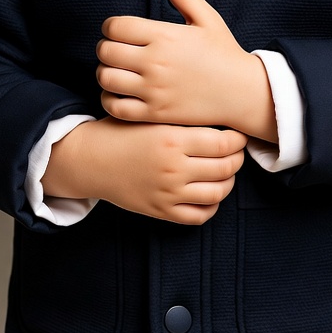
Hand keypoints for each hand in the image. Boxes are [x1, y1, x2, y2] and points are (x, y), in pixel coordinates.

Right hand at [44, 117, 246, 224]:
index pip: (223, 143)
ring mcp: (168, 193)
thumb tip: (221, 119)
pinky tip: (211, 191)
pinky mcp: (161, 211)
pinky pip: (199, 215)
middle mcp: (173, 168)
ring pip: (217, 192)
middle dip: (238, 158)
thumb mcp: (152, 117)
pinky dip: (212, 204)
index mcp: (172, 139)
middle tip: (237, 150)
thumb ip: (183, 119)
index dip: (238, 139)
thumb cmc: (124, 131)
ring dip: (229, 181)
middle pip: (225, 167)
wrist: (92, 159)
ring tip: (227, 170)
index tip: (238, 134)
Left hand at [97, 0, 277, 141]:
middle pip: (106, 51)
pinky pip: (116, 107)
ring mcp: (154, 90)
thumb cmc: (224, 52)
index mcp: (165, 36)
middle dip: (105, 47)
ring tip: (115, 70)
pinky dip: (109, 99)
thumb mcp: (207, 18)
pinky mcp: (155, 113)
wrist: (242, 92)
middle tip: (114, 49)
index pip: (116, 26)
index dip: (110, 26)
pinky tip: (119, 92)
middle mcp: (156, 62)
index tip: (117, 30)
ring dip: (105, 72)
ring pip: (107, 79)